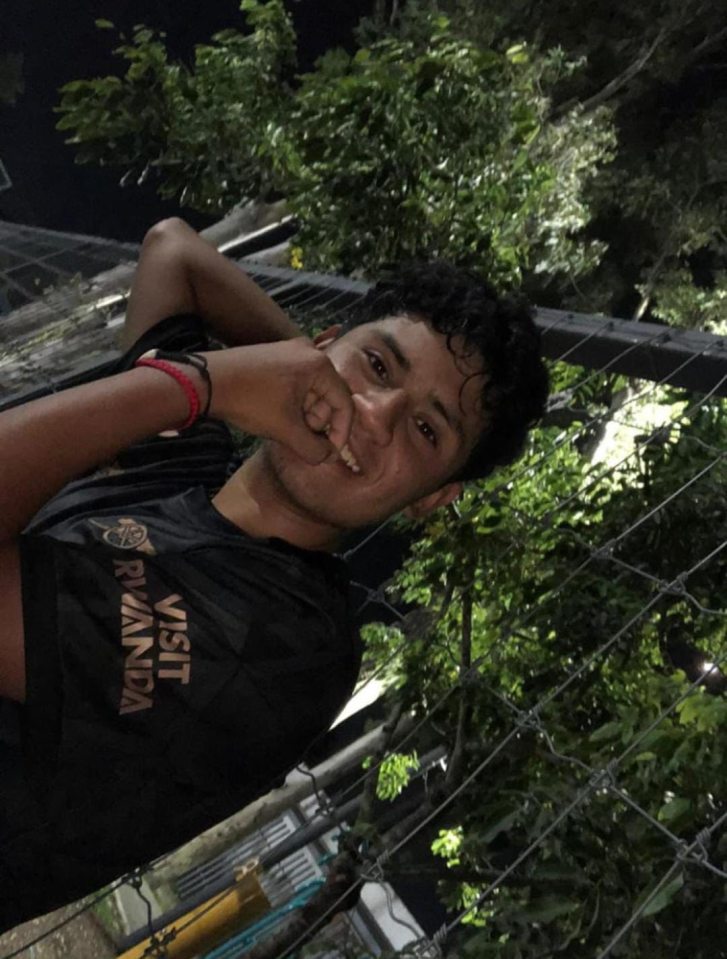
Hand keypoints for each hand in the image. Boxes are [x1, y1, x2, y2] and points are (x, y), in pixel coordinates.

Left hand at [202, 339, 353, 463]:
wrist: (207, 380)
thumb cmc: (250, 401)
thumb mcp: (285, 429)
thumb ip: (313, 448)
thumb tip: (328, 457)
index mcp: (318, 364)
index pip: (344, 402)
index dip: (341, 431)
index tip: (330, 451)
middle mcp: (308, 352)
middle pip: (327, 395)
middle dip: (318, 422)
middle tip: (301, 438)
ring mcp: (290, 351)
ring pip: (310, 391)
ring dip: (304, 414)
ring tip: (285, 428)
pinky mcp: (275, 356)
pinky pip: (295, 383)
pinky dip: (292, 402)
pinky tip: (277, 416)